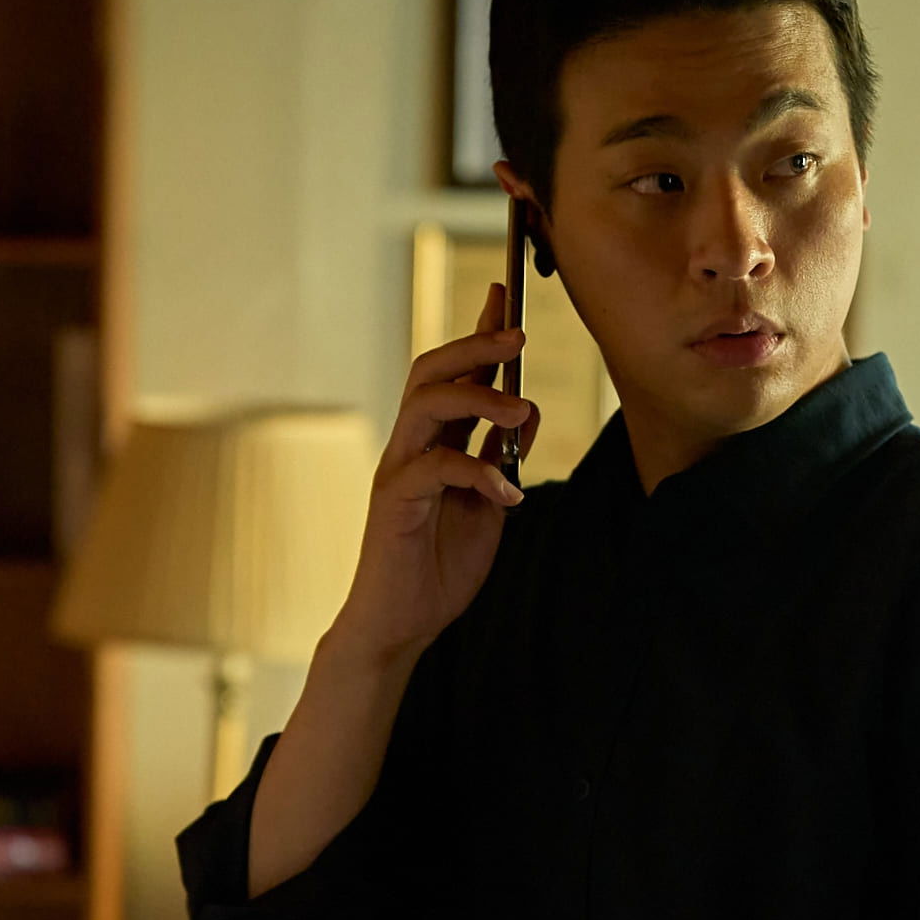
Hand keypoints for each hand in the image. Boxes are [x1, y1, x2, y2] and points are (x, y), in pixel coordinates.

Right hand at [327, 282, 538, 666]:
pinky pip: (433, 467)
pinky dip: (477, 472)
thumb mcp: (488, 506)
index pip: (454, 374)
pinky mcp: (394, 502)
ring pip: (425, 404)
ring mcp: (398, 470)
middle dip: (474, 345)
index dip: (478, 333)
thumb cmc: (439, 565)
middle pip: (431, 372)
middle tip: (518, 335)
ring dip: (476, 396)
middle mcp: (411, 446)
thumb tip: (525, 415)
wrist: (402, 624)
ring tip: (519, 410)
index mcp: (434, 443)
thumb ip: (501, 461)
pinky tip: (508, 493)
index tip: (505, 295)